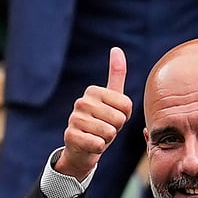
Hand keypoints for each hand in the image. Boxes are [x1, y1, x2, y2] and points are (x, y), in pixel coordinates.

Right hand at [56, 46, 132, 180]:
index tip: (112, 117)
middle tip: (104, 129)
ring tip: (97, 136)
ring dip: (107, 140)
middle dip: (116, 129)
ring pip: (110, 133)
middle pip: (119, 119)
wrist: (82, 149)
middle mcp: (81, 101)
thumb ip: (116, 75)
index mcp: (93, 91)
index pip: (126, 105)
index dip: (124, 116)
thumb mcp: (112, 99)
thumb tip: (116, 48)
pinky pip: (98, 144)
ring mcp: (74, 118)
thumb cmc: (101, 123)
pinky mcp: (70, 136)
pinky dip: (98, 148)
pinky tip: (90, 145)